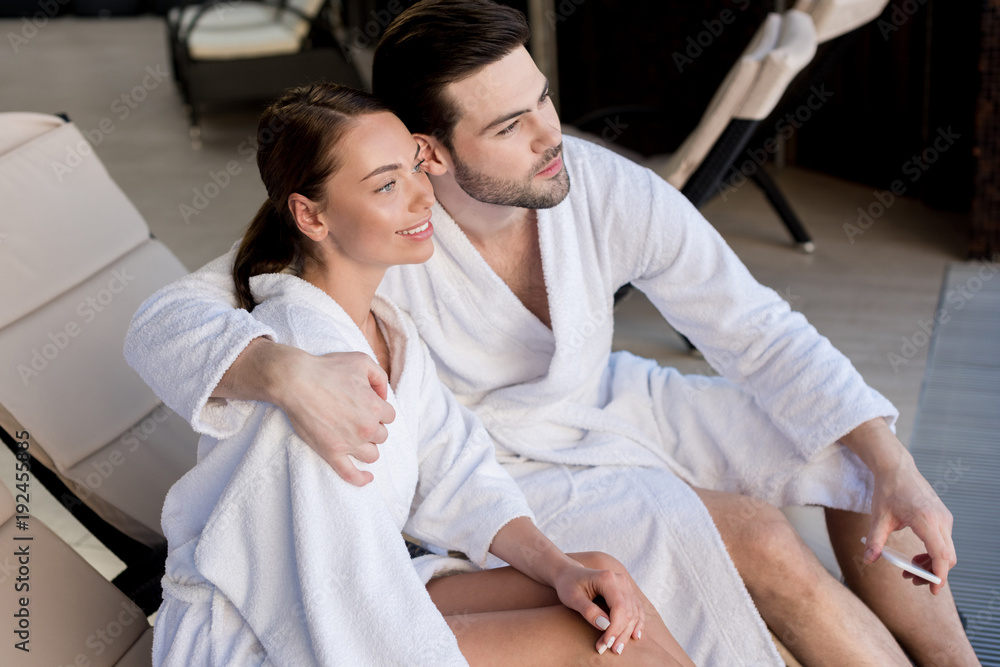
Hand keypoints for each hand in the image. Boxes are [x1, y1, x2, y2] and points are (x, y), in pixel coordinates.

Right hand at [269, 347, 395, 485]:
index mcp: (375, 406)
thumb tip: (384, 396)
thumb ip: (379, 377)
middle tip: (357, 418)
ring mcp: (349, 443)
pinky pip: (351, 474)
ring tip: (358, 439)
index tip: (367, 405)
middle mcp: (366, 427)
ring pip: (372, 454)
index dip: (379, 409)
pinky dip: (361, 479)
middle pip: (382, 435)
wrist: (295, 380)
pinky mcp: (332, 453)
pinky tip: (368, 478)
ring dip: (368, 447)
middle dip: (373, 427)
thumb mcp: (361, 360)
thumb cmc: (327, 368)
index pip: (389, 416)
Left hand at [552, 559, 644, 654]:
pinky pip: (637, 609)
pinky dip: (637, 623)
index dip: (615, 628)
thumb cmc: (569, 585)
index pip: (619, 607)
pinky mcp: (627, 591)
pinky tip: (634, 636)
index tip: (606, 643)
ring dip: (627, 632)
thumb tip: (605, 625)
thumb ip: (588, 610)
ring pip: (634, 613)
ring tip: (617, 648)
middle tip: (611, 650)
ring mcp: (625, 585)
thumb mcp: (573, 598)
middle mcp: (620, 580)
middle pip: (628, 612)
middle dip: (620, 633)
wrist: (570, 574)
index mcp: (607, 578)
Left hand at [841, 419, 955, 594]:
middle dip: (932, 573)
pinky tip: (916, 558)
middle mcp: (941, 519)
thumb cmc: (888, 491)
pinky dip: (933, 554)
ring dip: (932, 565)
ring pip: (947, 551)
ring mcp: (945, 518)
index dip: (939, 574)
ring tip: (910, 571)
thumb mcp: (878, 517)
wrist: (897, 469)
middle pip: (947, 557)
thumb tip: (868, 561)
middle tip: (911, 580)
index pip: (940, 554)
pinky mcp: (943, 518)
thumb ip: (875, 541)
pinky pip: (944, 543)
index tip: (934, 590)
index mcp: (926, 520)